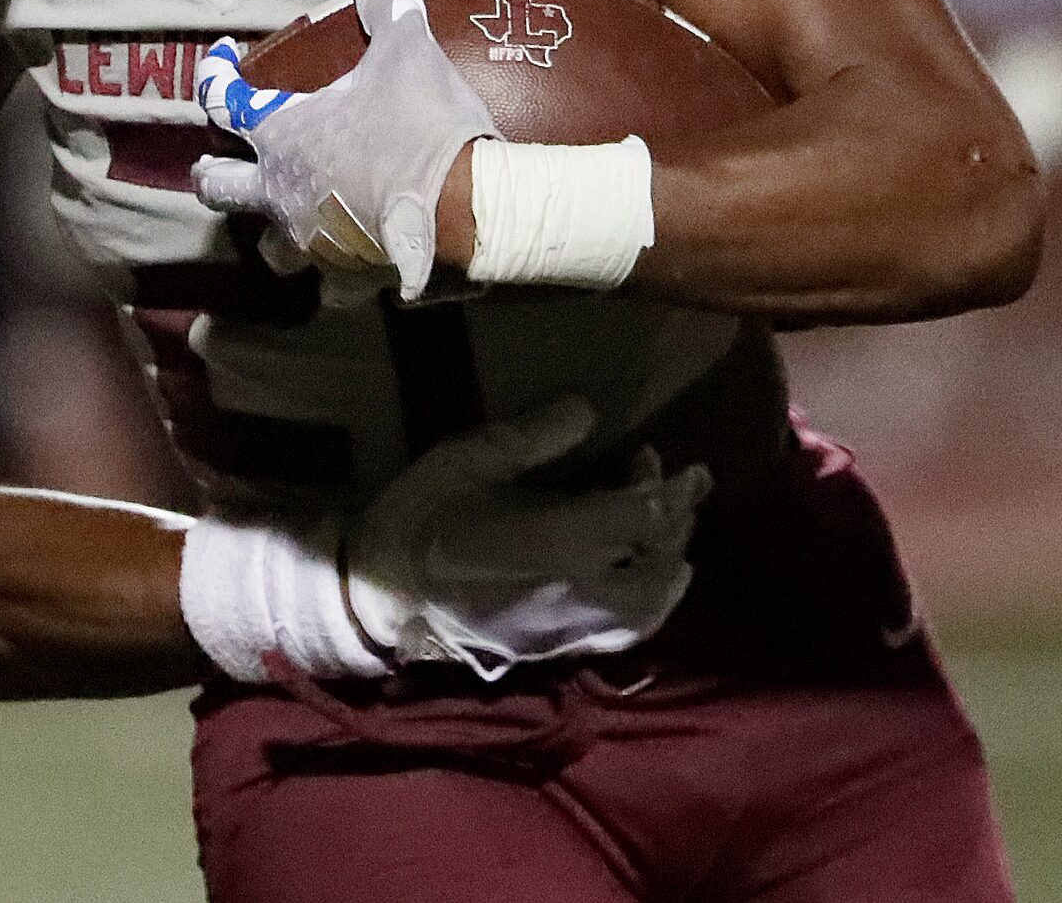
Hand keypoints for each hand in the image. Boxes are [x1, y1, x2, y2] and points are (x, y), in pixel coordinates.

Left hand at [194, 0, 498, 299]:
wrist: (470, 207)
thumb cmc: (424, 123)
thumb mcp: (408, 49)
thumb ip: (383, 2)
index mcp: (283, 136)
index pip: (221, 102)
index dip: (213, 74)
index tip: (220, 57)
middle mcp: (281, 193)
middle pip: (217, 189)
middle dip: (213, 172)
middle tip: (218, 159)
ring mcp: (312, 242)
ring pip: (267, 246)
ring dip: (271, 227)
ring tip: (289, 212)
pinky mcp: (348, 277)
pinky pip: (328, 280)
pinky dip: (335, 268)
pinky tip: (352, 251)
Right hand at [349, 395, 708, 677]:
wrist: (378, 592)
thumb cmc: (421, 515)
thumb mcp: (470, 457)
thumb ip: (534, 435)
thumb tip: (588, 410)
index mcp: (559, 539)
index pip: (642, 516)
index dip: (671, 489)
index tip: (682, 465)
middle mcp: (577, 591)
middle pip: (656, 566)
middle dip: (675, 525)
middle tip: (679, 489)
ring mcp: (566, 629)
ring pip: (645, 611)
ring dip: (670, 572)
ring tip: (674, 540)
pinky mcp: (552, 650)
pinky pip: (618, 636)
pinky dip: (646, 609)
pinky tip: (644, 587)